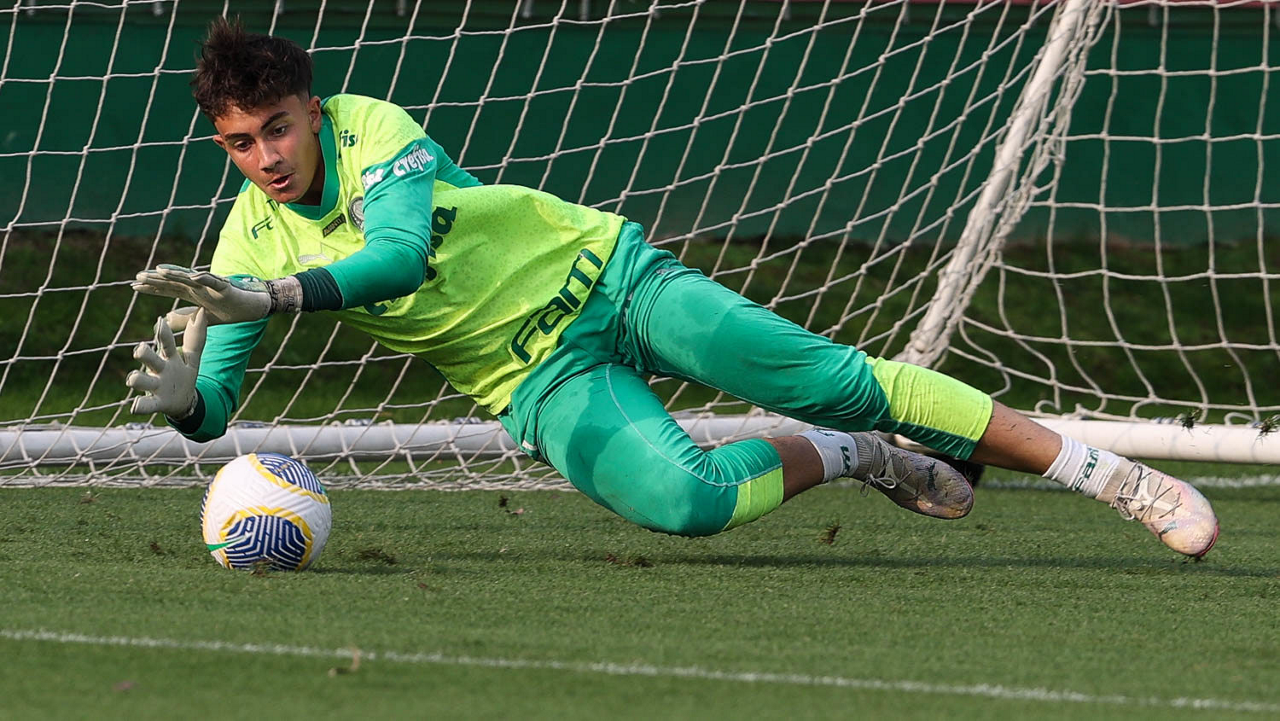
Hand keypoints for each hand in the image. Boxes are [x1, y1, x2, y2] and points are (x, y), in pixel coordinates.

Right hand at [126, 309, 206, 417]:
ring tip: (133, 378)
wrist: (182, 401)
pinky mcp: (156, 403)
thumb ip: (196, 338)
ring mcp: (155, 386)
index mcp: (170, 358)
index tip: (161, 321)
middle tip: (141, 349)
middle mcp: (159, 370)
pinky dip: (140, 406)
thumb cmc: (183, 374)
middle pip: (149, 358)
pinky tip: (134, 406)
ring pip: (141, 380)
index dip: (164, 334)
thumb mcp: (192, 358)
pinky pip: (146, 405)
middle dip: (144, 354)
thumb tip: (202, 311)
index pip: (167, 343)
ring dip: (136, 379)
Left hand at [132, 265, 272, 324]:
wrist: (253, 307)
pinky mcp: (225, 287)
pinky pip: (214, 281)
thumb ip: (184, 317)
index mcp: (192, 293)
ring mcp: (211, 285)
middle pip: (174, 281)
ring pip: (189, 278)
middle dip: (156, 279)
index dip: (151, 287)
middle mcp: (199, 287)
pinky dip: (204, 278)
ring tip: (159, 271)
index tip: (133, 285)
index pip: (167, 289)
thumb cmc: (230, 310)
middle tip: (137, 276)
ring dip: (174, 274)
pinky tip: (193, 276)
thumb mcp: (203, 318)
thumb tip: (164, 318)